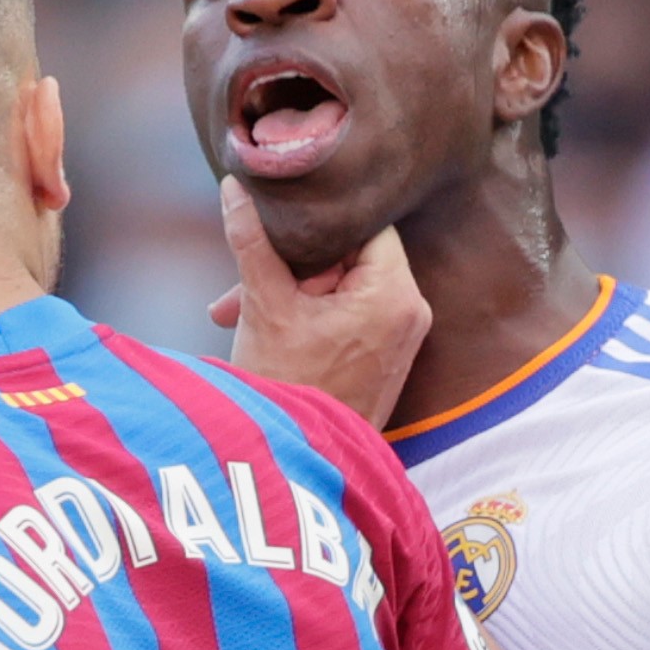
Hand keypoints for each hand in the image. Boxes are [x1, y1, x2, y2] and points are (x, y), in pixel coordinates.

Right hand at [214, 178, 427, 429]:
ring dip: (294, 292)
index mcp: (394, 292)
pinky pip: (353, 313)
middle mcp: (413, 311)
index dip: (316, 222)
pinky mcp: (389, 355)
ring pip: (346, 284)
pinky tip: (267, 326)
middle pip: (352, 254)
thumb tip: (235, 186)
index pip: (364, 221)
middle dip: (294, 266)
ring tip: (242, 312)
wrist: (298, 463)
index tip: (278, 225)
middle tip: (244, 286)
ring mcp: (405, 336)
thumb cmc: (285, 387)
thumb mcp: (264, 306)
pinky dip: (313, 314)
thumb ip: (252, 241)